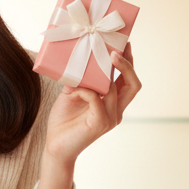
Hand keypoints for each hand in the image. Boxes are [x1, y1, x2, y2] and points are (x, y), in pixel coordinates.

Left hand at [43, 44, 141, 166]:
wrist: (55, 146)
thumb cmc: (64, 120)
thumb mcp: (72, 93)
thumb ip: (80, 79)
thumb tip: (79, 59)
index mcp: (113, 103)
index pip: (129, 80)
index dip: (129, 62)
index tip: (125, 42)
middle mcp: (116, 111)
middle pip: (134, 84)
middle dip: (127, 65)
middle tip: (115, 50)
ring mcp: (110, 118)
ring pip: (115, 89)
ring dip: (98, 75)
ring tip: (83, 67)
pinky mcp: (100, 124)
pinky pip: (96, 99)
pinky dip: (85, 90)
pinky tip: (72, 90)